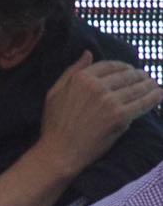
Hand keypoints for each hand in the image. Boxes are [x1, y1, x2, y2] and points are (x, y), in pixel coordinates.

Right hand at [37, 54, 162, 172]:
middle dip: (139, 75)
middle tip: (146, 78)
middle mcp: (96, 87)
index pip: (110, 66)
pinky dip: (153, 98)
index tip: (129, 70)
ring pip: (137, 88)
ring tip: (154, 85)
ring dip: (149, 85)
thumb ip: (72, 71)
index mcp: (81, 78)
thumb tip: (88, 53)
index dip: (123, 67)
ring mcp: (109, 101)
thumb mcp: (54, 93)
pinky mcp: (120, 116)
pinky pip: (142, 104)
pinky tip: (159, 94)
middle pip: (127, 75)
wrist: (59, 152)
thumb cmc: (54, 125)